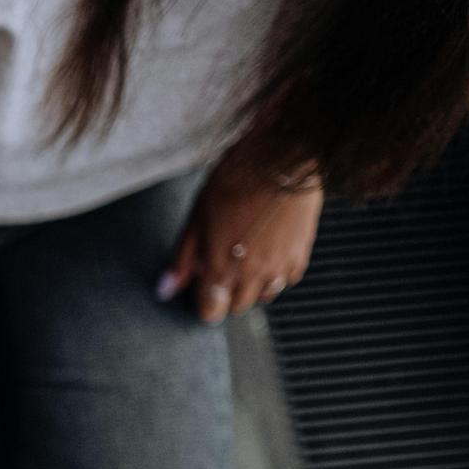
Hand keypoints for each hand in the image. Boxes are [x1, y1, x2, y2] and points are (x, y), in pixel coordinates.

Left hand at [159, 154, 322, 323]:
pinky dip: (275, 275)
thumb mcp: (196, 218)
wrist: (281, 157)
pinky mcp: (302, 253)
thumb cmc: (235, 182)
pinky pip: (287, 279)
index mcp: (222, 268)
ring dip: (251, 286)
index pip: (211, 310)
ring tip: (243, 260)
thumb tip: (166, 290)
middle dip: (226, 295)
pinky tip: (267, 254)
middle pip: (238, 305)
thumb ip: (183, 259)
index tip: (200, 292)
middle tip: (220, 270)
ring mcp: (280, 265)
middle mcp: (253, 274)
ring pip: (264, 295)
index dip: (203, 304)